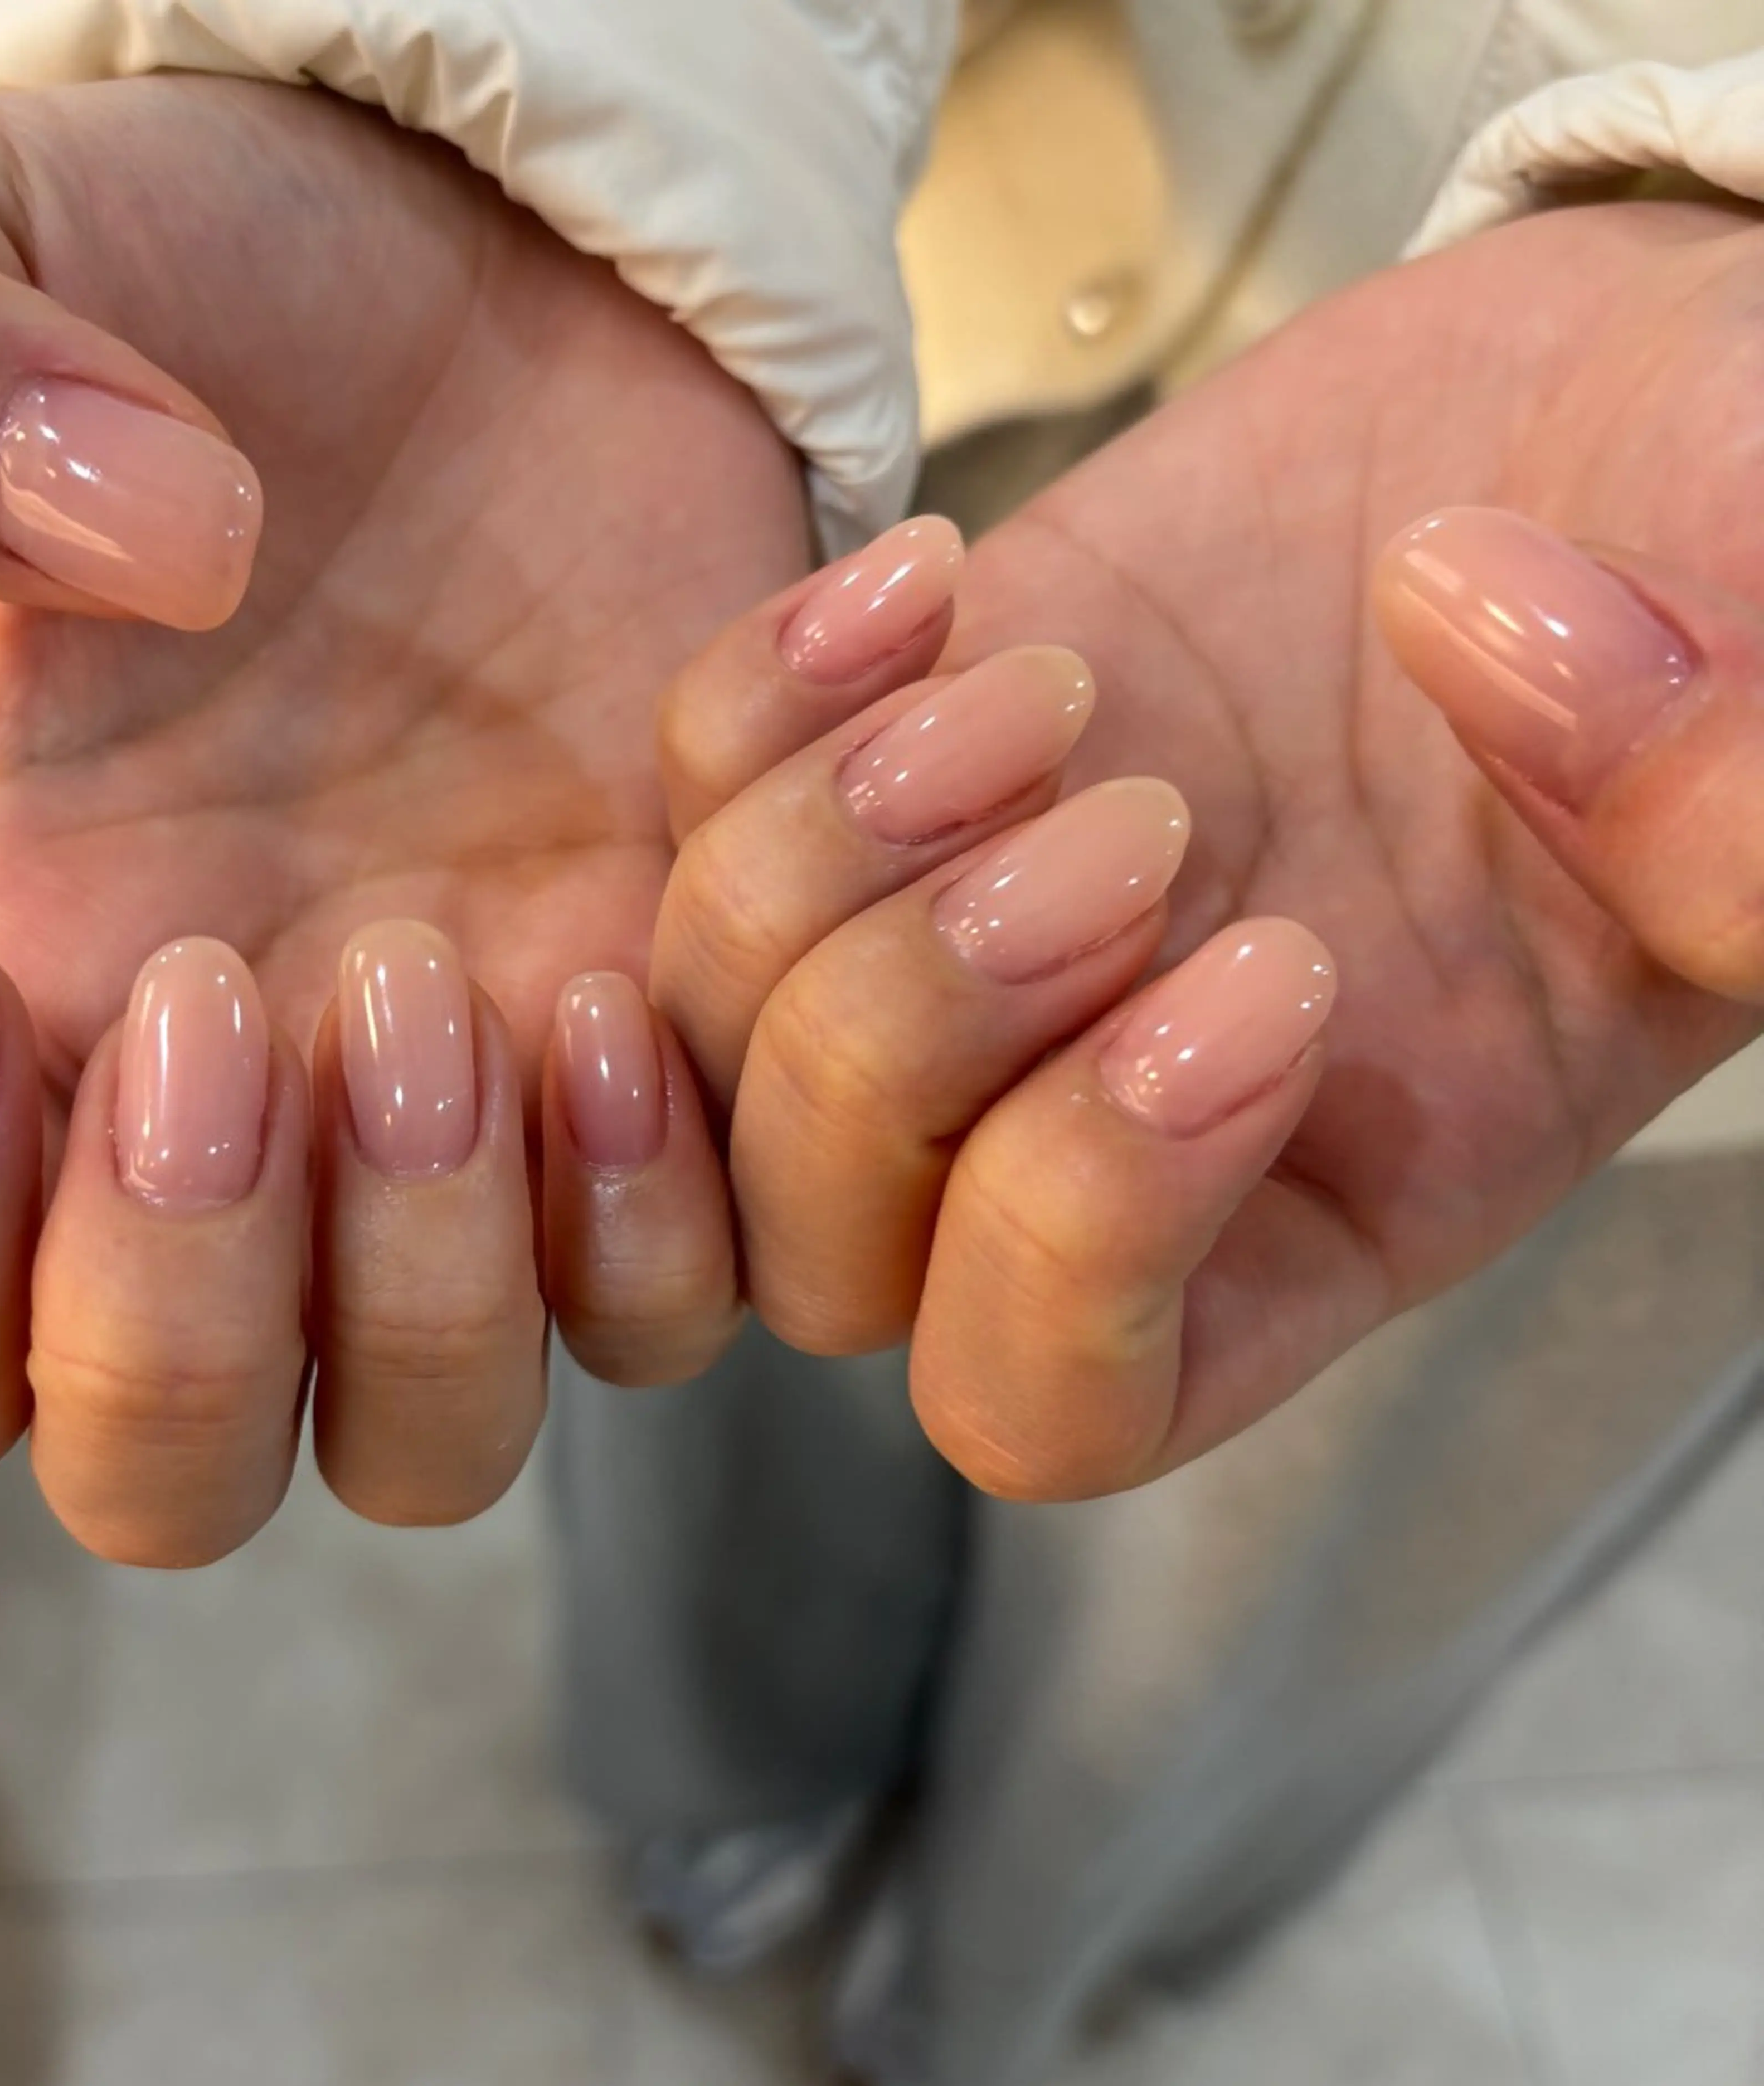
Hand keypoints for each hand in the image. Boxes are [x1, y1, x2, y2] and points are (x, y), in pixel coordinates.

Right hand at [0, 77, 805, 1557]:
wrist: (513, 286)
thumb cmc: (223, 280)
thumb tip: (133, 563)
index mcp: (8, 1015)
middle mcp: (238, 1139)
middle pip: (178, 1473)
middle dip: (196, 1300)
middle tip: (256, 990)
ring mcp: (473, 1137)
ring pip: (446, 1433)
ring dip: (454, 1260)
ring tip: (478, 969)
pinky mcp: (684, 1071)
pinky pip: (708, 1278)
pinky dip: (695, 1150)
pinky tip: (670, 866)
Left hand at [646, 199, 1763, 1498]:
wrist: (1595, 429)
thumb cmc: (1730, 584)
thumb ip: (1748, 801)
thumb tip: (1511, 666)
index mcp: (1307, 1211)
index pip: (1054, 1401)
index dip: (1086, 1230)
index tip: (1276, 973)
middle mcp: (1092, 1111)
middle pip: (822, 1247)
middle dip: (917, 1039)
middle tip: (1139, 820)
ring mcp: (967, 939)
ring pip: (709, 1040)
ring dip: (821, 865)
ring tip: (1043, 692)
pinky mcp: (889, 759)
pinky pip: (683, 807)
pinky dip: (754, 704)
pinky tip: (939, 580)